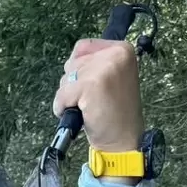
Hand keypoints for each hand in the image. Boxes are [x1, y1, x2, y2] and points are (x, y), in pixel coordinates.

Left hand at [52, 38, 144, 154]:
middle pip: (72, 62)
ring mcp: (104, 68)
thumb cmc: (114, 112)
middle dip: (74, 84)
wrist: (123, 140)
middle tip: (94, 99)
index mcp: (122, 49)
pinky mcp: (92, 85)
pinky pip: (62, 94)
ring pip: (65, 78)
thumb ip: (94, 63)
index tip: (94, 87)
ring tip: (90, 106)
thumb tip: (70, 61)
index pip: (82, 46)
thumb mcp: (112, 77)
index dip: (79, 69)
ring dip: (69, 96)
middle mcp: (116, 54)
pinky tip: (82, 114)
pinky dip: (64, 106)